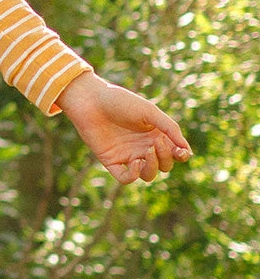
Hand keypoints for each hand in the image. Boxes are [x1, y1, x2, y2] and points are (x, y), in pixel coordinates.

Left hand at [56, 72, 191, 184]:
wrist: (90, 100)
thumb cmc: (120, 101)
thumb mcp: (149, 112)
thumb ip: (170, 129)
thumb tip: (187, 151)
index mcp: (155, 134)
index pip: (174, 153)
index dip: (180, 156)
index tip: (180, 151)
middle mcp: (143, 147)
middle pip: (164, 165)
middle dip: (165, 158)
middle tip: (155, 143)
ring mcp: (127, 155)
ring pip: (148, 175)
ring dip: (152, 168)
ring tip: (146, 152)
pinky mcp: (111, 161)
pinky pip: (125, 178)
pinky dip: (134, 176)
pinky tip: (135, 163)